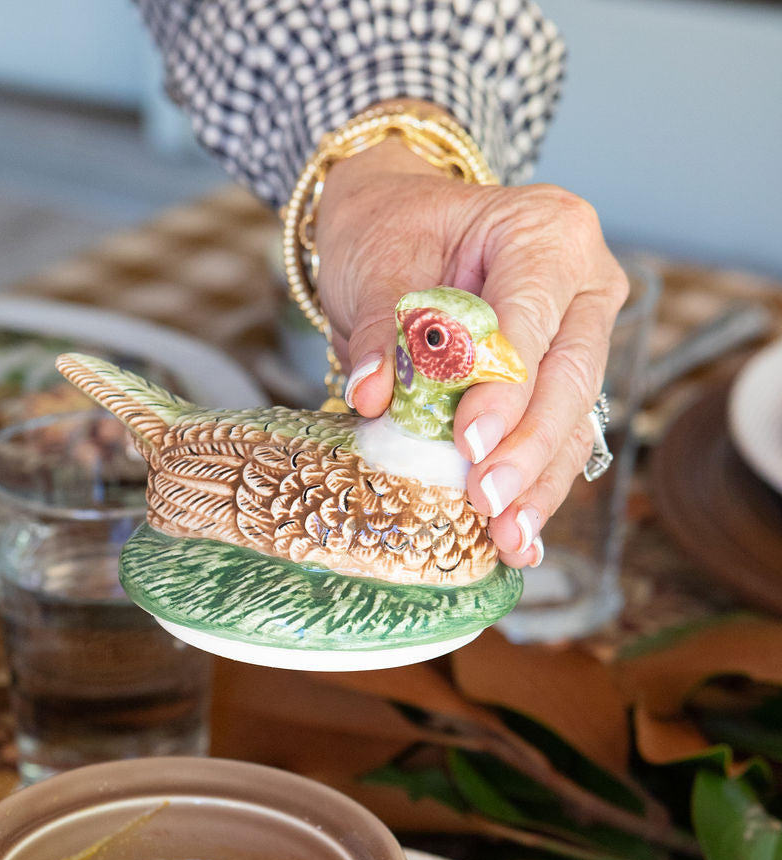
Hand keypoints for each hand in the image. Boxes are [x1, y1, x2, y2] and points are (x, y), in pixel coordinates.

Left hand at [315, 133, 629, 566]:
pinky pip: (558, 444)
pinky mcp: (561, 386)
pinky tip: (519, 539)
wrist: (396, 225)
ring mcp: (581, 338)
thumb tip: (371, 393)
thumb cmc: (391, 229)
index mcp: (548, 232)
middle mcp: (582, 285)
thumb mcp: (377, 260)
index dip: (506, 385)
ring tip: (508, 539)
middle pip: (570, 377)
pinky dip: (535, 492)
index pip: (533, 317)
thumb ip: (380, 327)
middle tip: (486, 499)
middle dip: (528, 448)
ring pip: (574, 421)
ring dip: (540, 486)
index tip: (470, 442)